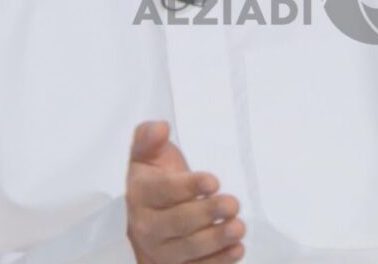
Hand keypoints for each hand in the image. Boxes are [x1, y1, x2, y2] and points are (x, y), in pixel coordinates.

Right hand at [125, 120, 245, 263]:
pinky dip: (217, 262)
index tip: (213, 181)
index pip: (163, 191)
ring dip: (215, 240)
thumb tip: (160, 127)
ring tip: (238, 227)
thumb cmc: (154, 179)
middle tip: (233, 204)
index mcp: (139, 194)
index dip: (189, 186)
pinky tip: (236, 249)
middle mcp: (145, 226)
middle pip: (176, 223)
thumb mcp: (147, 154)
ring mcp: (159, 250)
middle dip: (207, 213)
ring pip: (187, 249)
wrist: (148, 214)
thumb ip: (149, 138)